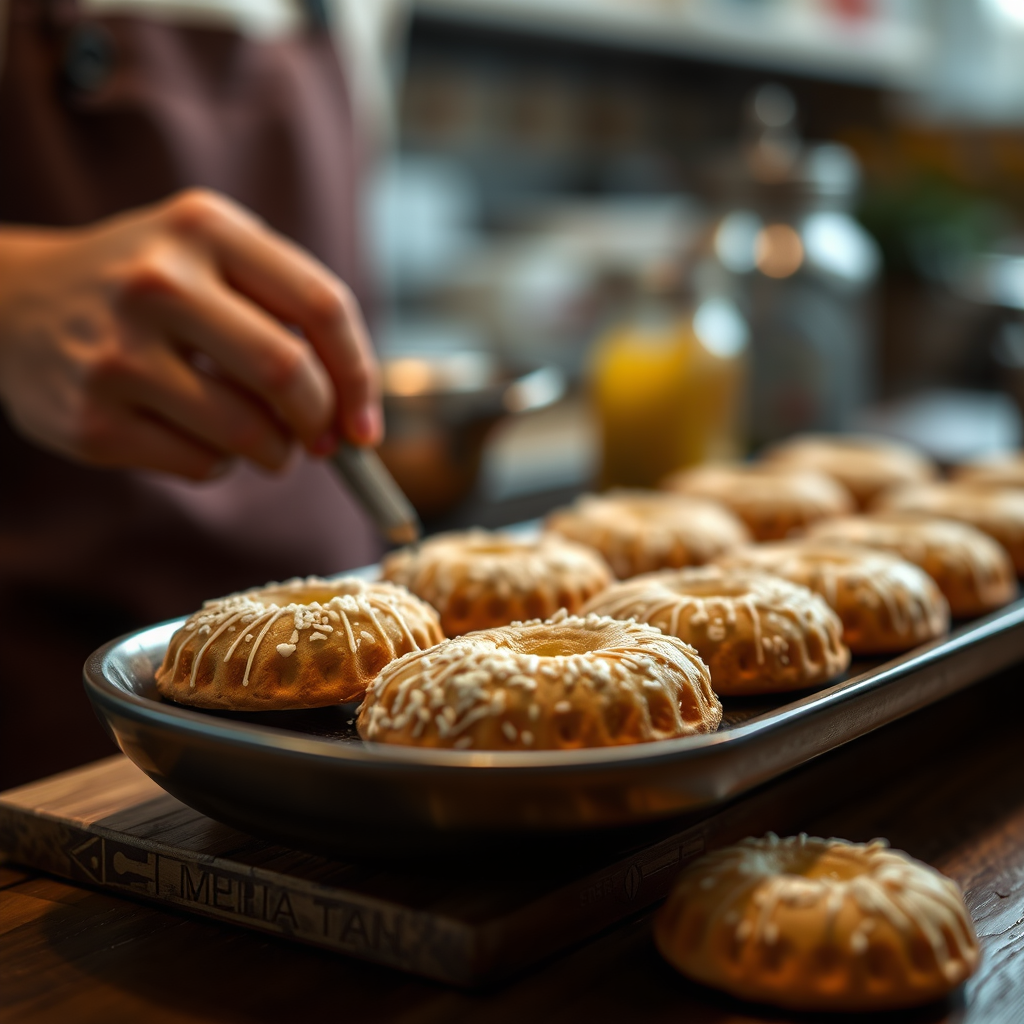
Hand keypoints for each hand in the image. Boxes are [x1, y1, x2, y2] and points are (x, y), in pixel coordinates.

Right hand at [0, 189, 381, 479]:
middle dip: (320, 422)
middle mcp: (157, 281)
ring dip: (275, 453)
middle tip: (321, 441)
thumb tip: (353, 413)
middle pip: (288, 373)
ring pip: (248, 432)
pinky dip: (221, 464)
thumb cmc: (148, 288)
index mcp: (204, 228)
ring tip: (263, 442)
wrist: (14, 303)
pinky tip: (197, 436)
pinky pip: (201, 465)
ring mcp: (117, 353)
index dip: (359, 375)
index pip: (322, 305)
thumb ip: (287, 313)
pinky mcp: (92, 419)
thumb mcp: (211, 258)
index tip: (366, 425)